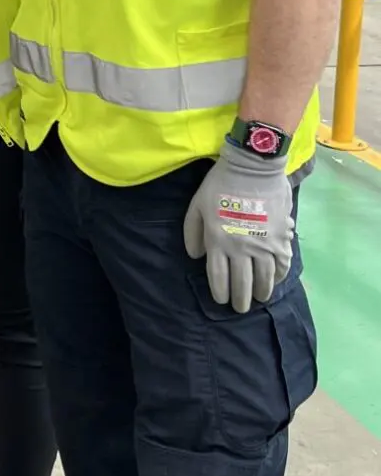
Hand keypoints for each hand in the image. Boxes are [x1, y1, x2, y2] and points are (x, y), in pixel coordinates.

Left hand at [183, 141, 294, 312]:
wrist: (252, 167)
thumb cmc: (220, 185)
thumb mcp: (196, 205)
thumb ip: (193, 232)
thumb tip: (195, 257)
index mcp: (218, 241)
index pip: (218, 276)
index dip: (220, 291)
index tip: (222, 300)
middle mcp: (241, 248)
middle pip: (242, 282)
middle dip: (240, 299)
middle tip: (240, 308)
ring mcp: (264, 244)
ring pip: (264, 277)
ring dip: (261, 292)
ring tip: (258, 299)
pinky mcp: (281, 237)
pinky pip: (282, 263)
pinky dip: (280, 275)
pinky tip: (275, 281)